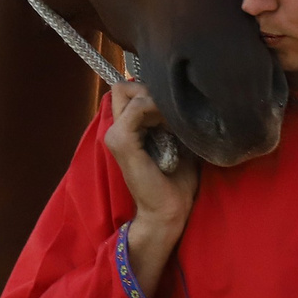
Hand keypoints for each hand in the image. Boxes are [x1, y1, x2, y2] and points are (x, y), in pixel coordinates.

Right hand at [106, 81, 198, 290]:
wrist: (169, 211)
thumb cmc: (176, 180)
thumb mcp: (176, 141)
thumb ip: (169, 119)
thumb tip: (182, 95)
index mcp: (125, 130)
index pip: (127, 90)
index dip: (149, 91)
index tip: (171, 109)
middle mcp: (115, 129)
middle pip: (124, 87)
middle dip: (149, 91)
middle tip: (170, 113)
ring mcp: (115, 135)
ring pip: (128, 91)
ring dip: (155, 100)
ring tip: (172, 122)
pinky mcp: (122, 142)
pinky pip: (137, 108)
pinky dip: (155, 107)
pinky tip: (171, 124)